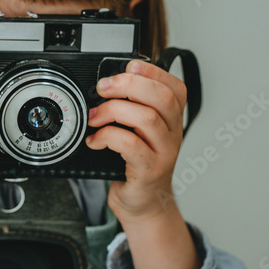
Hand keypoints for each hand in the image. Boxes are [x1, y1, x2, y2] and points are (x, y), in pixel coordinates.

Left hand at [85, 58, 187, 222]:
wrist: (143, 203)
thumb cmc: (138, 165)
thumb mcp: (138, 132)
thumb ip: (130, 109)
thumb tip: (105, 85)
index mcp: (172, 119)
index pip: (175, 87)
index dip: (153, 71)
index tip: (129, 65)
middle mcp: (173, 133)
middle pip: (162, 98)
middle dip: (128, 84)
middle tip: (103, 87)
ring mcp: (163, 152)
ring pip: (147, 118)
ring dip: (113, 111)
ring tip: (94, 117)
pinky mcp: (149, 170)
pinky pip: (130, 145)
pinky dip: (107, 137)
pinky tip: (95, 140)